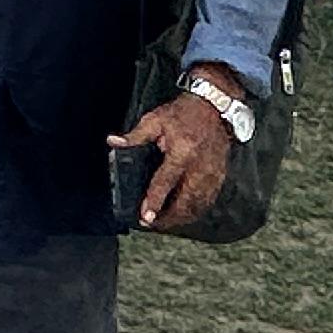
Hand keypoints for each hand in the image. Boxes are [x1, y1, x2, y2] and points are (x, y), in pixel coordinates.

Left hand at [112, 89, 234, 230]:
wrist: (215, 108)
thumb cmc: (183, 114)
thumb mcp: (155, 120)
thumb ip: (135, 135)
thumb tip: (113, 142)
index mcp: (182, 153)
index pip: (165, 182)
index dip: (155, 201)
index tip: (146, 216)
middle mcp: (199, 167)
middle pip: (185, 202)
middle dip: (169, 217)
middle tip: (152, 223)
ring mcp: (212, 174)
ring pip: (198, 205)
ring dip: (182, 217)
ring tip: (165, 222)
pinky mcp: (220, 176)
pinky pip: (208, 200)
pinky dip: (196, 210)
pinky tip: (184, 214)